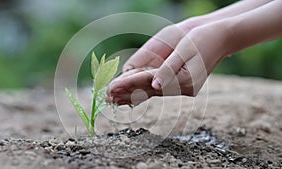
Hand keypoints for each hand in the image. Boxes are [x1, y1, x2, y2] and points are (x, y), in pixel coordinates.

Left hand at [108, 21, 229, 104]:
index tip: (113, 87)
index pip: (151, 83)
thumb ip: (169, 69)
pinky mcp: (177, 81)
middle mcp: (180, 87)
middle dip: (126, 93)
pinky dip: (141, 90)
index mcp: (185, 82)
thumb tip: (155, 85)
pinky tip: (130, 95)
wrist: (219, 36)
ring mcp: (179, 86)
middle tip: (106, 97)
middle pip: (149, 92)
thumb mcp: (186, 51)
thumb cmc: (204, 40)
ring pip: (150, 91)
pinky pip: (156, 87)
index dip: (131, 84)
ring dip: (131, 94)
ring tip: (112, 98)